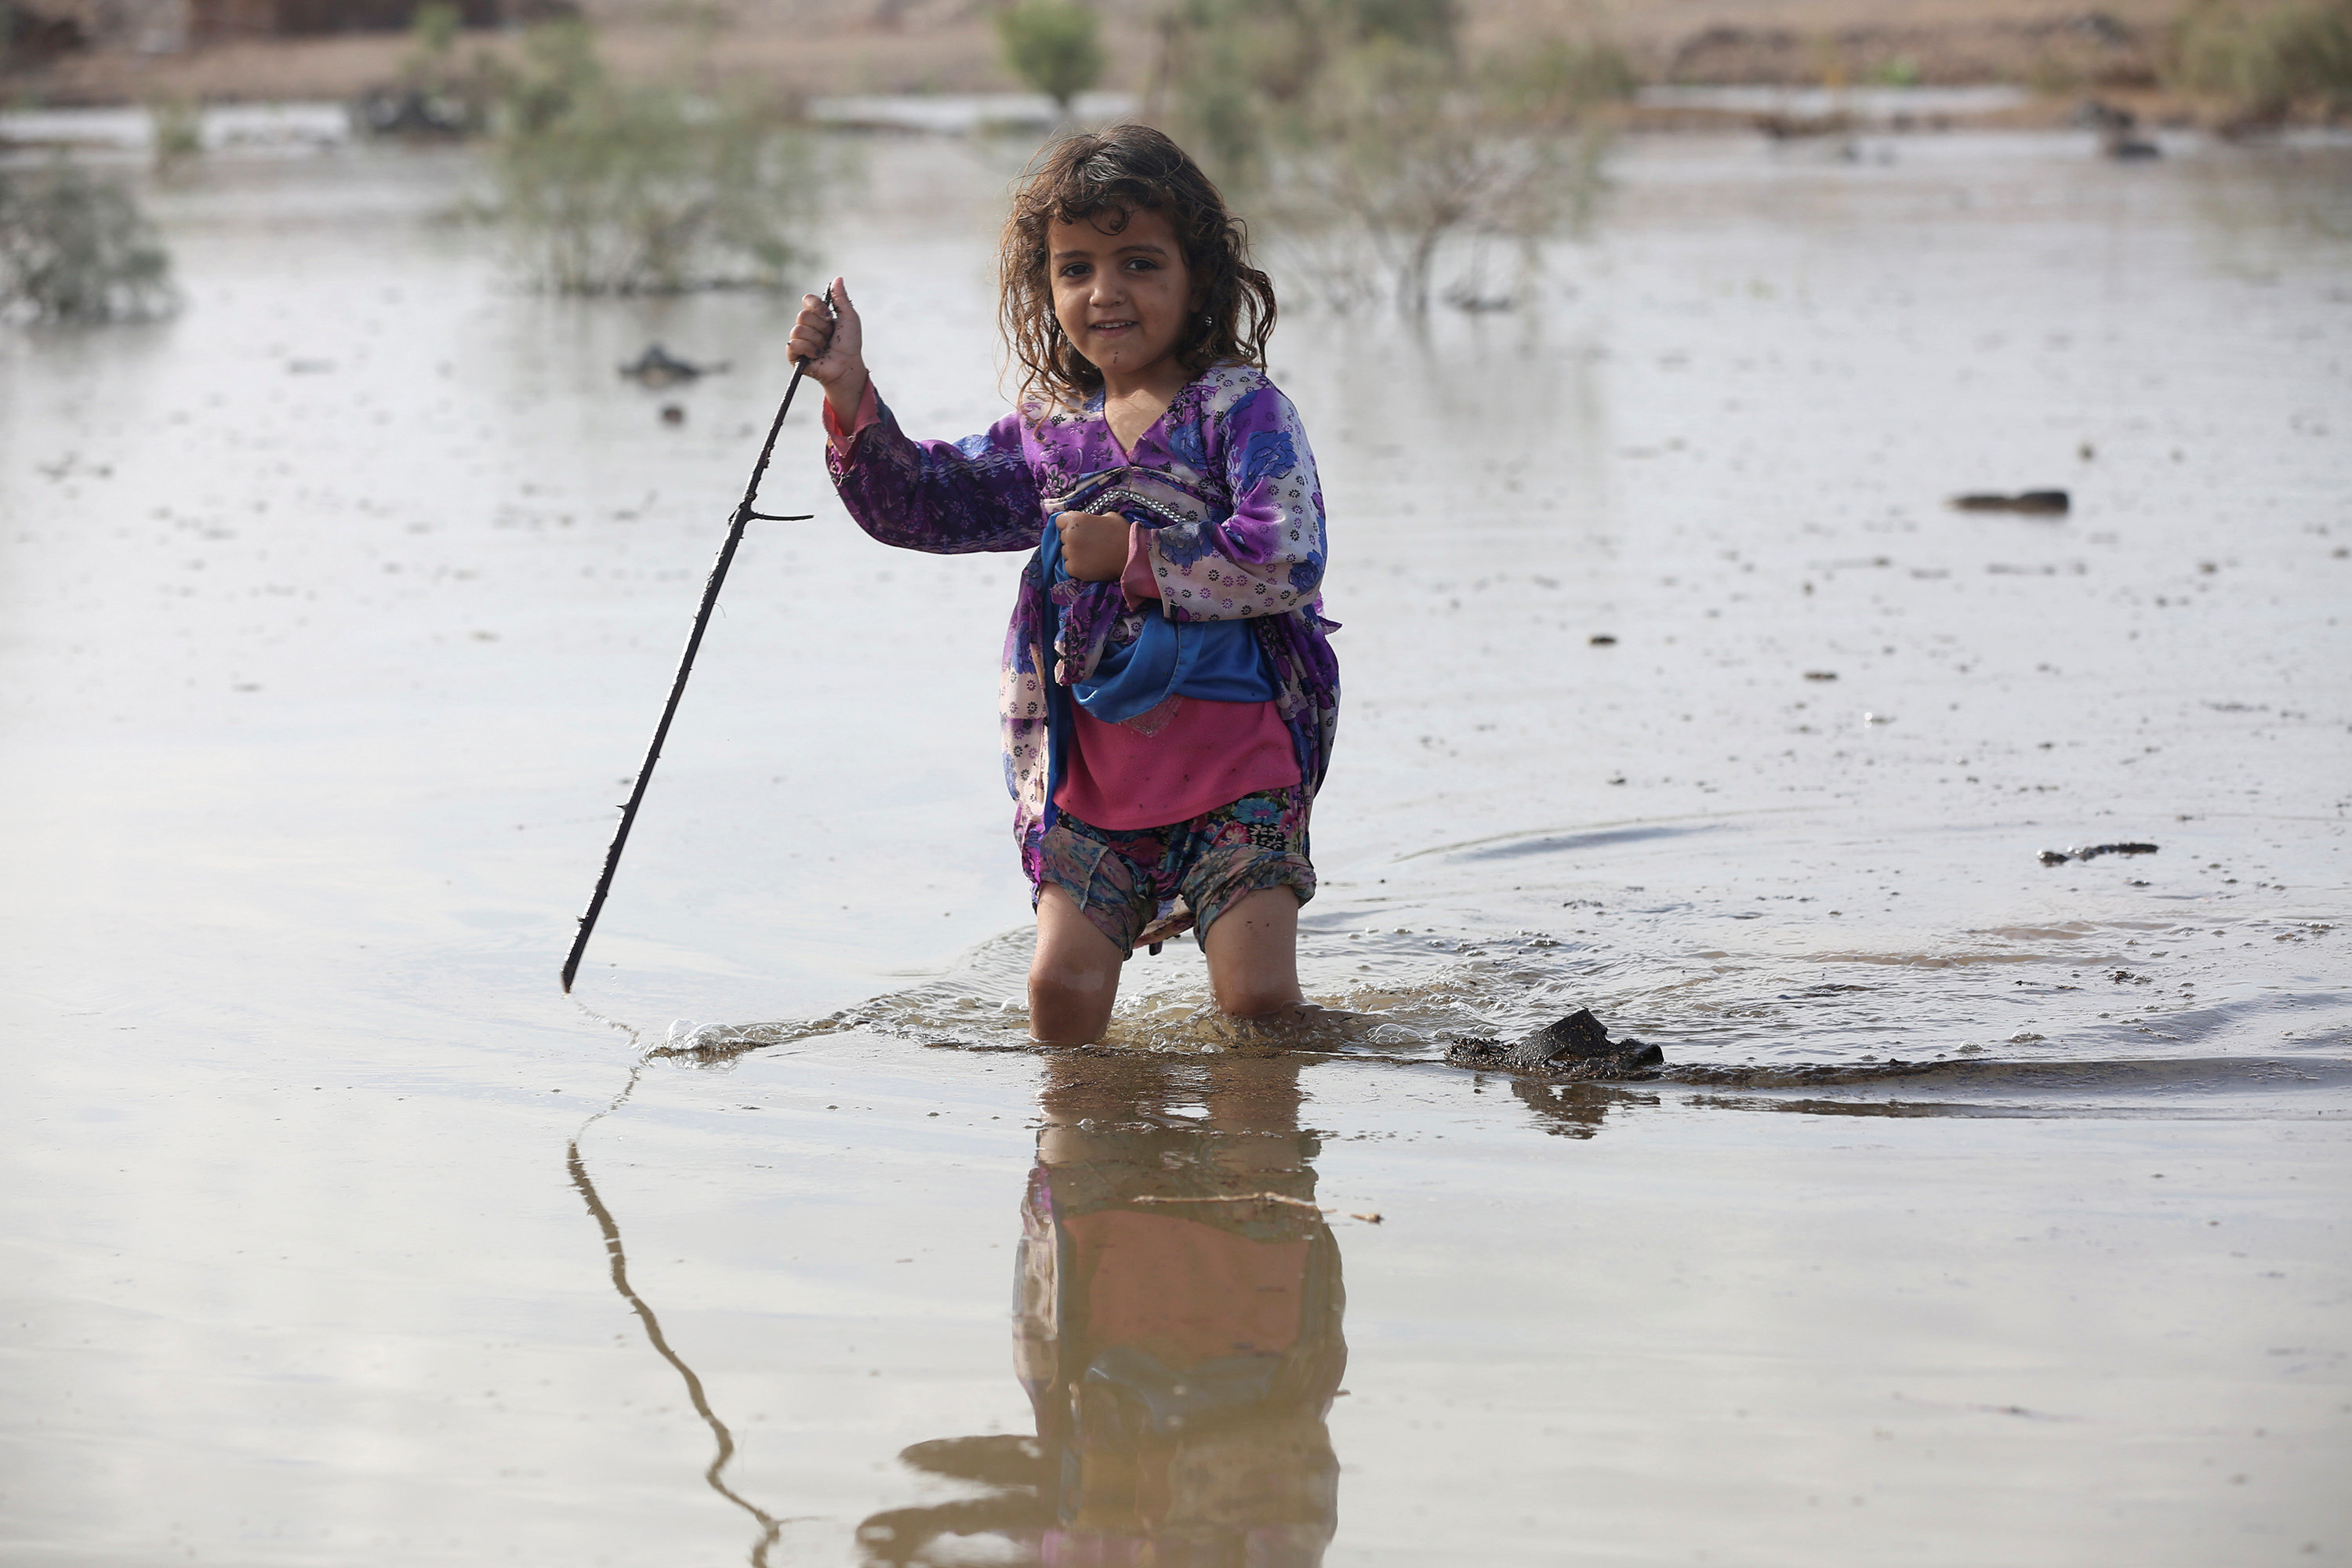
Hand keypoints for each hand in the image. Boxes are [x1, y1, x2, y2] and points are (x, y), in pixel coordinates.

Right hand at [788, 275, 867, 423]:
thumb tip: (838, 278)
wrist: (847, 365)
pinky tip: (816, 355)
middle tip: (830, 337)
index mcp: (817, 315)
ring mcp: (799, 339)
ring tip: (824, 348)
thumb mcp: (849, 318)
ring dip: (817, 340)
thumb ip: (842, 298)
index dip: (817, 307)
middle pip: (803, 315)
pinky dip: (809, 349)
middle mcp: (806, 325)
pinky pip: (794, 344)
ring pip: (799, 329)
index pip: (807, 299)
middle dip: (821, 328)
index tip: (830, 317)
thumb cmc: (850, 344)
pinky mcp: (794, 354)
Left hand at [1056, 510, 1128, 581]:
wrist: (1132, 555)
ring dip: (1075, 553)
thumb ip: (1093, 519)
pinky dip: (1078, 566)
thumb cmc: (1123, 533)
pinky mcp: (1074, 569)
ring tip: (1092, 555)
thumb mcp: (1109, 517)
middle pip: (1063, 537)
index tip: (1079, 529)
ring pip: (1066, 553)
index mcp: (1076, 520)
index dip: (1069, 525)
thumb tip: (1091, 523)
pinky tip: (1091, 564)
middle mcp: (1069, 535)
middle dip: (1073, 539)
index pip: (1060, 521)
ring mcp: (1070, 553)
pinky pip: (1070, 566)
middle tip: (1089, 543)